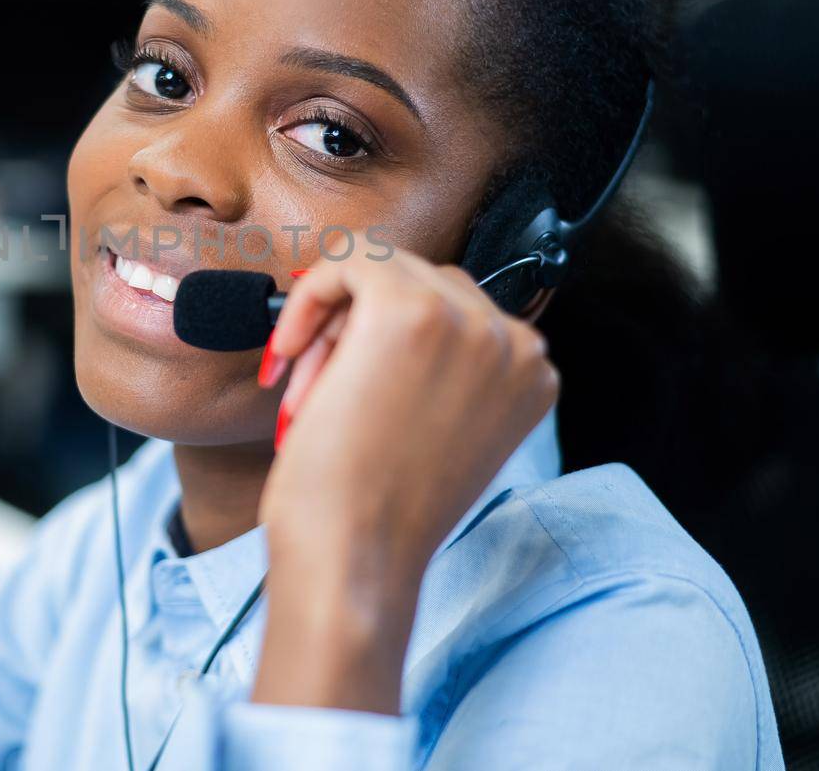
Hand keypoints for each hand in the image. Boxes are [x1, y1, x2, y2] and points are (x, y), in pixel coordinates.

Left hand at [250, 250, 558, 713]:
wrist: (356, 557)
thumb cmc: (378, 515)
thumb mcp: (437, 432)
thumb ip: (441, 372)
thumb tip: (374, 313)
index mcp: (532, 375)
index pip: (457, 314)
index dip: (385, 345)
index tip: (342, 382)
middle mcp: (515, 341)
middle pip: (421, 284)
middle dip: (354, 332)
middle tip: (314, 392)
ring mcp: (467, 320)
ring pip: (383, 270)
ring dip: (332, 325)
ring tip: (308, 394)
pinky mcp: (406, 307)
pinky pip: (349, 260)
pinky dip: (309, 298)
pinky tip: (287, 353)